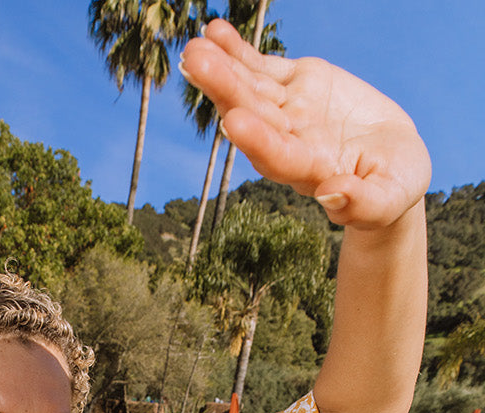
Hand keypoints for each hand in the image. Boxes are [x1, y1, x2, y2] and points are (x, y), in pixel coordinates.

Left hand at [180, 19, 430, 229]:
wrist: (390, 164)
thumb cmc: (393, 186)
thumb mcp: (389, 198)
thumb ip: (364, 203)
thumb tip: (332, 195)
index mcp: (310, 171)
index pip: (279, 156)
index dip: (258, 140)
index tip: (235, 121)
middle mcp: (289, 141)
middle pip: (254, 115)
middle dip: (225, 89)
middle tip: (196, 64)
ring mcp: (289, 111)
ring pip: (251, 88)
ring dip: (221, 67)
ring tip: (195, 47)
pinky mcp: (295, 85)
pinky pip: (261, 67)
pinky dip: (237, 51)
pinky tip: (213, 32)